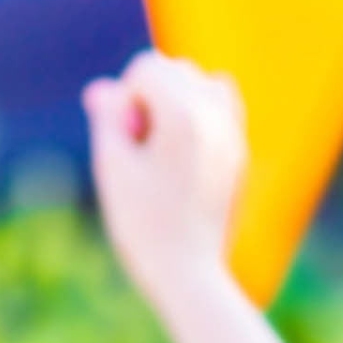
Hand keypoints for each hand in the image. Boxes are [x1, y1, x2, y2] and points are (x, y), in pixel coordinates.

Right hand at [82, 49, 247, 318]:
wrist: (189, 275)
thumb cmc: (144, 226)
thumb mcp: (114, 168)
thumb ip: (108, 119)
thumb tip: (103, 88)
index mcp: (184, 114)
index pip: (147, 67)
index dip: (125, 99)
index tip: (126, 141)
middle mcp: (216, 116)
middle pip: (176, 69)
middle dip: (151, 96)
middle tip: (142, 147)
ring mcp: (234, 135)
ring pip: (203, 83)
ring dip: (177, 100)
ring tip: (163, 146)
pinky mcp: (239, 155)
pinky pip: (221, 109)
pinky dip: (199, 117)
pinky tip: (184, 155)